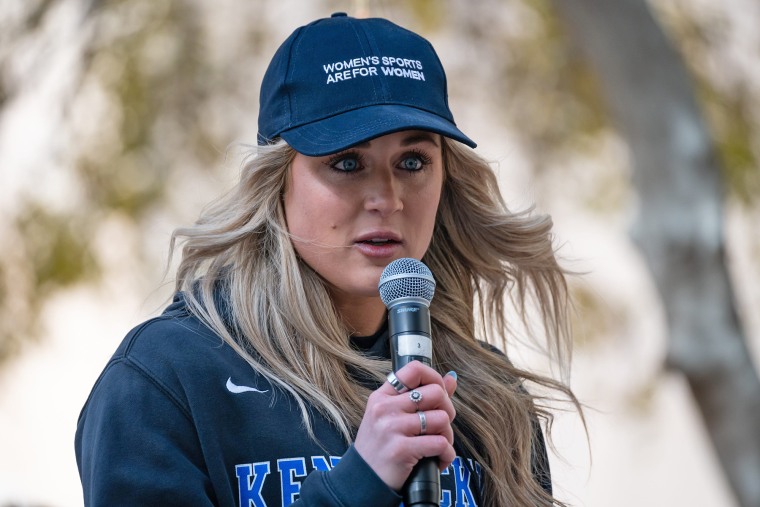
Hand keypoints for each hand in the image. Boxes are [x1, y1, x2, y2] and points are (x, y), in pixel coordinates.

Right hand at [353, 361, 457, 490]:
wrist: (363, 481)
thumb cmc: (381, 447)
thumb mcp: (392, 417)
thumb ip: (421, 396)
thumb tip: (451, 378)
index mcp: (382, 397)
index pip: (414, 370)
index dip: (435, 378)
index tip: (440, 394)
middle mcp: (385, 409)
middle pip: (436, 393)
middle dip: (447, 411)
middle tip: (440, 426)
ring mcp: (391, 428)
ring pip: (441, 419)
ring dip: (447, 436)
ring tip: (437, 446)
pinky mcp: (401, 450)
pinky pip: (440, 444)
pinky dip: (446, 455)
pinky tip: (437, 460)